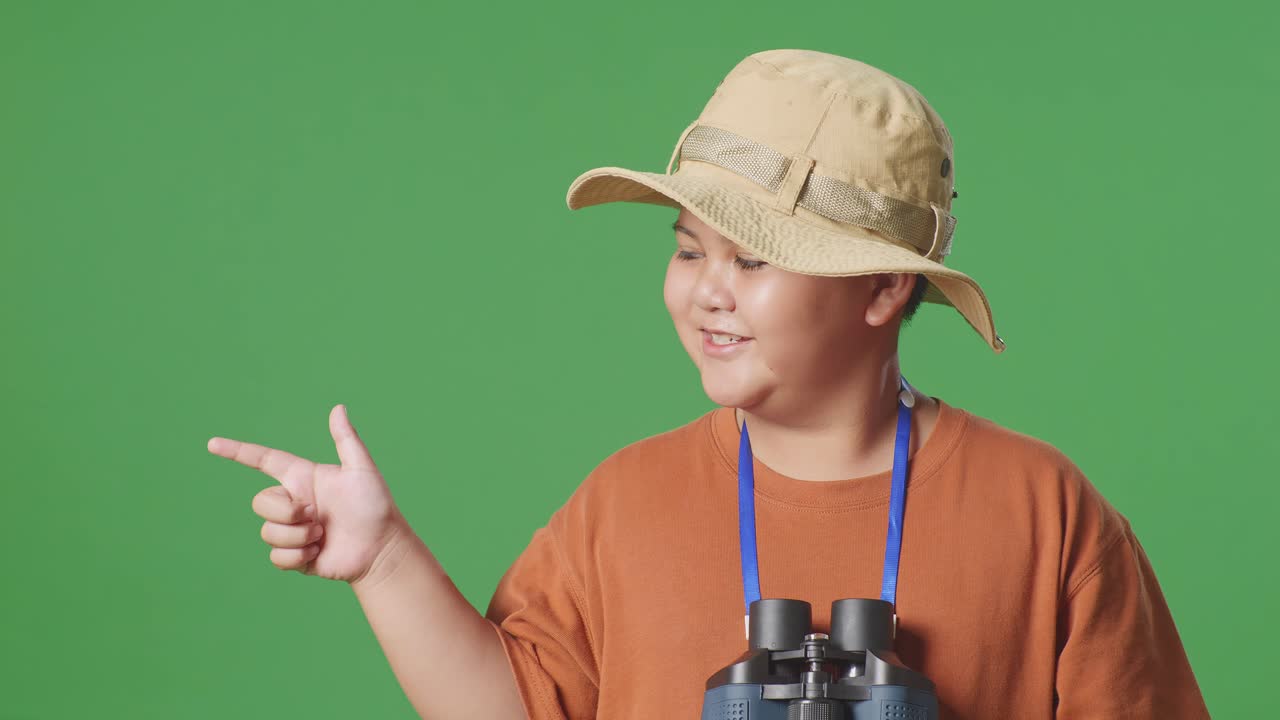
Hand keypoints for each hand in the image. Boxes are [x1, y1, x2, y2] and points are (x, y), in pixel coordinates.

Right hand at [208, 404, 406, 583]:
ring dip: (297, 536)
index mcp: (303, 479)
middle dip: (286, 512)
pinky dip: (298, 556)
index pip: (264, 460)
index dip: (238, 451)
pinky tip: (319, 553)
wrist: (382, 548)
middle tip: (316, 516)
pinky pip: (276, 556)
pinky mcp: (294, 556)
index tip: (212, 444)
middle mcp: (293, 503)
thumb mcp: (361, 470)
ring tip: (323, 536)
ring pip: (268, 532)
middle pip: (260, 502)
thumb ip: (346, 440)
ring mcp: (292, 530)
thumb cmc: (376, 506)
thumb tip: (338, 407)